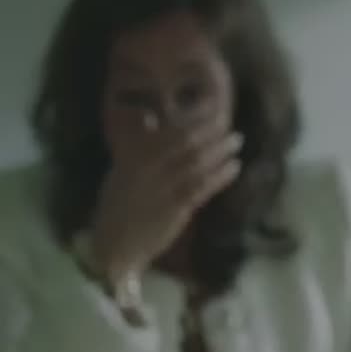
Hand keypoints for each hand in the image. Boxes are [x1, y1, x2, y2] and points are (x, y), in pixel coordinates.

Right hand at [87, 119, 242, 283]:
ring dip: (220, 150)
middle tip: (228, 122)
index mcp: (132, 157)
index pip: (166, 130)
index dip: (192, 116)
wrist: (113, 246)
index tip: (212, 104)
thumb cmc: (119, 205)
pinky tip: (234, 167)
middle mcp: (146, 170)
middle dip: (210, 130)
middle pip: (184, 143)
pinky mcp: (174, 210)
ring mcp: (161, 190)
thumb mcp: (121, 170)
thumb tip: (149, 114)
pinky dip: (220, 175)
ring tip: (237, 140)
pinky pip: (202, 188)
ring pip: (196, 163)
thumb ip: (136, 143)